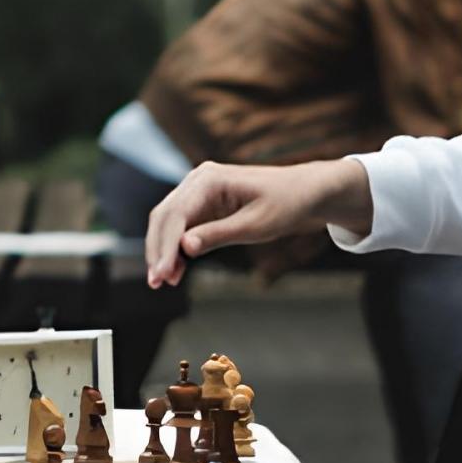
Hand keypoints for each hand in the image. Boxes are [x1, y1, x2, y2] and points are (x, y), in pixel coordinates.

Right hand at [144, 160, 373, 288]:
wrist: (304, 192)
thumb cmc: (286, 204)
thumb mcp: (255, 225)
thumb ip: (217, 235)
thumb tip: (184, 248)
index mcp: (209, 180)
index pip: (175, 216)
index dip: (164, 247)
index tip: (160, 275)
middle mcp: (198, 179)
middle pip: (164, 217)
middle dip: (157, 250)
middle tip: (156, 282)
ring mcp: (198, 189)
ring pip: (168, 221)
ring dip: (163, 250)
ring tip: (164, 281)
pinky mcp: (203, 202)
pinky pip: (181, 225)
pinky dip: (175, 247)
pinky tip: (176, 269)